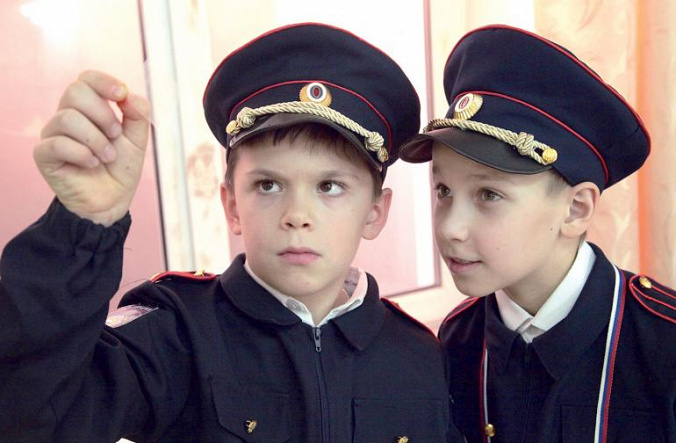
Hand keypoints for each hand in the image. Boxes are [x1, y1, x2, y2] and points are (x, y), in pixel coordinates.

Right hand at [34, 70, 150, 226]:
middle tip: (115, 135)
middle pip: (75, 91)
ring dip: (95, 139)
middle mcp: (67, 116)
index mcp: (88, 108)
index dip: (104, 82)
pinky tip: (92, 164)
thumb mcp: (137, 139)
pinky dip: (82, 154)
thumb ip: (137, 113)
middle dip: (103, 113)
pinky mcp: (44, 155)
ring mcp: (53, 135)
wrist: (113, 201)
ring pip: (67, 118)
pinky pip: (58, 144)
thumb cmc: (121, 168)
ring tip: (107, 156)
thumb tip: (127, 93)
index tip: (121, 95)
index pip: (86, 79)